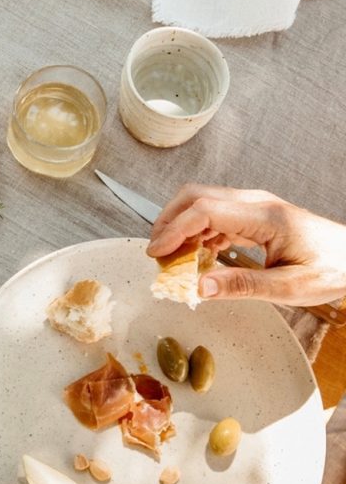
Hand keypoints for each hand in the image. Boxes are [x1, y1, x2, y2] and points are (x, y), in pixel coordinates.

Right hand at [146, 184, 345, 306]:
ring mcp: (254, 206)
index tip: (156, 254)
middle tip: (155, 254)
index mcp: (264, 216)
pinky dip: (197, 233)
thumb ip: (243, 286)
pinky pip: (215, 215)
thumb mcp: (290, 287)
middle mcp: (256, 203)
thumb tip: (199, 287)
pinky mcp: (254, 215)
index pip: (205, 210)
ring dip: (180, 227)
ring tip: (171, 260)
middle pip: (196, 196)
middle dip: (168, 221)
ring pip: (202, 203)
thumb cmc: (332, 269)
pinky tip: (195, 257)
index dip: (174, 230)